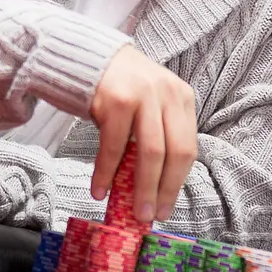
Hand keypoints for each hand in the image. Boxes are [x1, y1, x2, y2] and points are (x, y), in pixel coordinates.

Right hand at [89, 45, 196, 222]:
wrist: (84, 55)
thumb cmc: (117, 87)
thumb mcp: (147, 104)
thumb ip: (155, 135)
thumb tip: (151, 187)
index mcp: (181, 97)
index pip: (188, 147)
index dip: (177, 182)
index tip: (165, 207)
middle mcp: (167, 94)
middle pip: (175, 152)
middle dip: (163, 190)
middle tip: (150, 215)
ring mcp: (143, 95)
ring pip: (151, 153)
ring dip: (141, 187)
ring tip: (132, 211)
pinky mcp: (116, 99)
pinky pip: (115, 146)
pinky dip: (106, 173)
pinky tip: (99, 190)